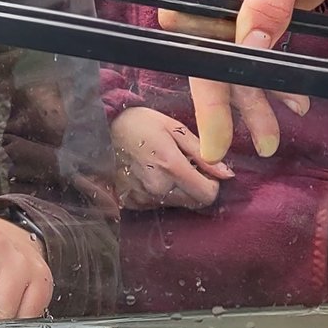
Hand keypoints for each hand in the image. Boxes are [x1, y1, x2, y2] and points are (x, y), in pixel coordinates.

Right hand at [111, 106, 234, 209]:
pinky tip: (149, 174)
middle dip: (196, 187)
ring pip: (176, 204)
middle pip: (193, 202)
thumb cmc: (140, 123)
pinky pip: (156, 204)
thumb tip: (226, 174)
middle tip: (185, 166)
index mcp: (171, 168)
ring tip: (163, 167)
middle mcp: (157, 189)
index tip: (205, 171)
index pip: (207, 195)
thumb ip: (202, 152)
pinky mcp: (130, 202)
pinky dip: (159, 193)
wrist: (101, 128)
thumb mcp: (175, 129)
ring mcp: (142, 198)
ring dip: (178, 190)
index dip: (212, 184)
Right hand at [156, 0, 327, 161]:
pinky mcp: (232, 18)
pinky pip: (240, 55)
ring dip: (245, 96)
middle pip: (197, 40)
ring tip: (268, 137)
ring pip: (219, 56)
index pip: (180, 6)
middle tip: (218, 142)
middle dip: (216, 92)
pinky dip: (263, 80)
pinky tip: (288, 104)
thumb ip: (269, 1)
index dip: (202, 42)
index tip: (230, 72)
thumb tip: (253, 47)